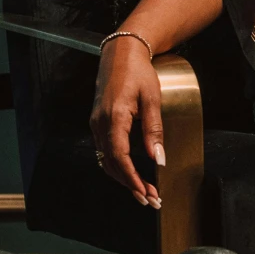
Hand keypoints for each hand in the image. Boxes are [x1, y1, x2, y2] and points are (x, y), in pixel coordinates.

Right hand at [89, 39, 164, 207]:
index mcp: (114, 117)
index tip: (145, 193)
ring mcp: (96, 124)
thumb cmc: (138, 72)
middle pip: (112, 164)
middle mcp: (100, 124)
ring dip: (124, 179)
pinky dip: (118, 167)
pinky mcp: (98, 123)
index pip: (120, 157)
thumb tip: (158, 159)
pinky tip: (131, 175)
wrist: (120, 53)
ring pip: (106, 160)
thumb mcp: (152, 99)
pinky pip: (105, 151)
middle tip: (151, 200)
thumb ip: (154, 130)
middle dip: (131, 185)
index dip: (132, 179)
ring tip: (144, 193)